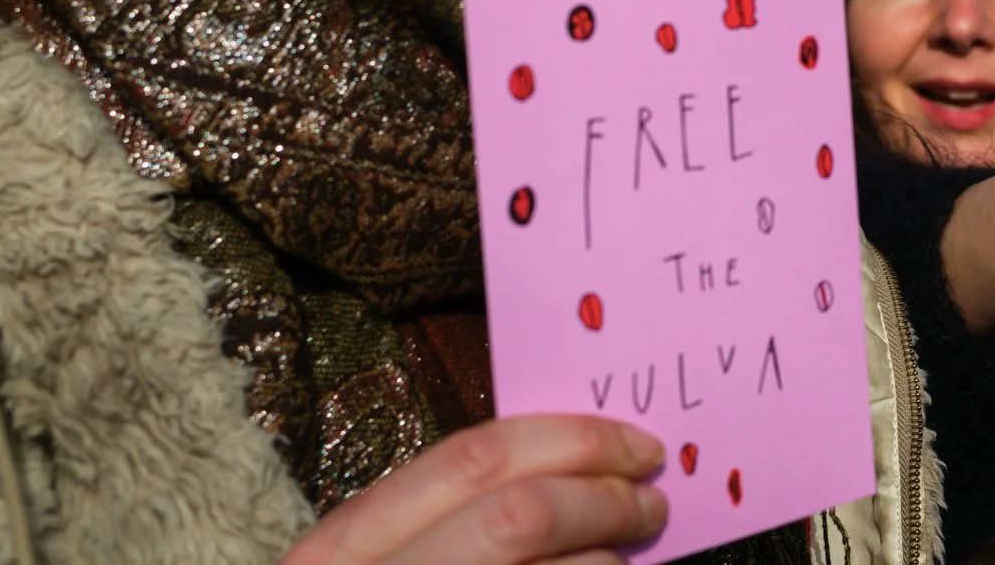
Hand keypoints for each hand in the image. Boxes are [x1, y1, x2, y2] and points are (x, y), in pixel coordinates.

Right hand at [281, 416, 665, 564]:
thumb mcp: (392, 560)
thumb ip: (455, 519)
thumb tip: (577, 472)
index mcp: (343, 549)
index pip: (473, 460)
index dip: (571, 441)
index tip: (633, 446)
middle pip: (520, 515)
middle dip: (604, 500)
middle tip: (651, 503)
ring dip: (605, 562)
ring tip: (621, 560)